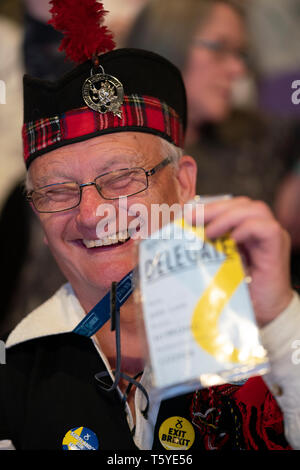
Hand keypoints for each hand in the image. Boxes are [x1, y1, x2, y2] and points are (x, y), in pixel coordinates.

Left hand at [196, 197, 293, 326]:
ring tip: (209, 232)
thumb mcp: (218, 265)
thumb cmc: (239, 292)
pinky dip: (246, 229)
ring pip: (254, 210)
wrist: (265, 315)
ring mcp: (271, 237)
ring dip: (227, 216)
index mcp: (245, 230)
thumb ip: (207, 248)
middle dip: (214, 208)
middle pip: (241, 204)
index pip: (230, 206)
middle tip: (192, 218)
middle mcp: (260, 229)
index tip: (187, 215)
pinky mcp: (277, 247)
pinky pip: (265, 228)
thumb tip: (181, 237)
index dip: (209, 206)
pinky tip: (231, 240)